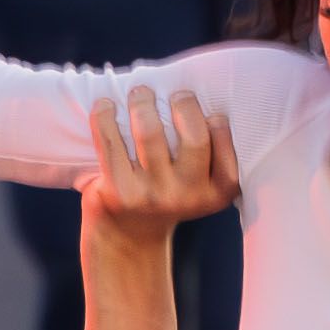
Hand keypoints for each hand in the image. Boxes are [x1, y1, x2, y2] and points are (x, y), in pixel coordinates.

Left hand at [81, 84, 235, 243]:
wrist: (129, 235)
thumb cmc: (170, 194)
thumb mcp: (202, 185)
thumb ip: (210, 154)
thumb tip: (198, 97)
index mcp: (217, 192)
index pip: (224, 144)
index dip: (216, 120)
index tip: (207, 112)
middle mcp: (188, 196)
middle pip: (194, 137)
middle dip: (184, 103)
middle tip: (176, 95)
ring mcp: (152, 194)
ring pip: (149, 131)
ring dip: (143, 101)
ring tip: (140, 93)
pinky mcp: (119, 191)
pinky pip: (110, 139)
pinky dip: (105, 115)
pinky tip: (106, 106)